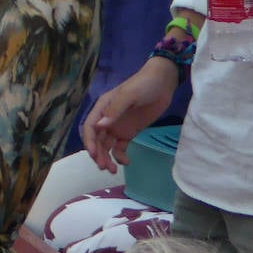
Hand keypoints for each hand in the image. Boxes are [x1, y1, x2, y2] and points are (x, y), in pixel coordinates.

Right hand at [81, 58, 181, 172]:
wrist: (163, 83)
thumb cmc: (143, 84)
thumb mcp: (129, 95)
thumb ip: (115, 110)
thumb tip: (100, 126)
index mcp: (102, 108)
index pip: (90, 127)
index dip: (89, 142)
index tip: (94, 154)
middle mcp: (107, 119)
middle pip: (97, 140)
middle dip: (98, 154)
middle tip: (105, 167)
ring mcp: (118, 127)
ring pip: (106, 146)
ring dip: (106, 158)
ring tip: (112, 170)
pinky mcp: (129, 132)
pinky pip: (120, 147)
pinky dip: (120, 156)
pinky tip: (126, 162)